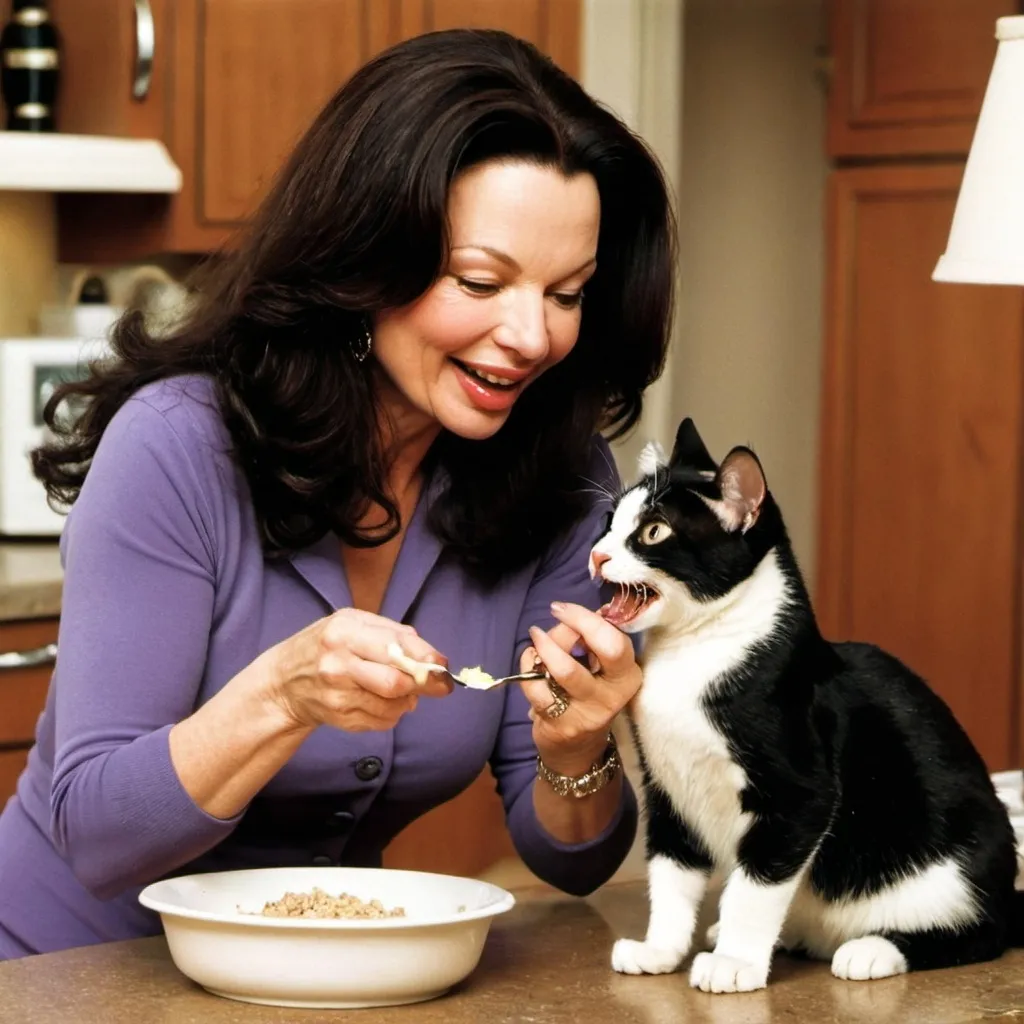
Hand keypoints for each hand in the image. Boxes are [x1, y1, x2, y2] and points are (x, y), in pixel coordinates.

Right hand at [261, 609, 450, 732]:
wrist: (282, 683)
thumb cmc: (324, 646)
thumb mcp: (351, 624)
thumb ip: (391, 632)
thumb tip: (430, 655)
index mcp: (344, 631)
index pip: (394, 646)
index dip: (425, 658)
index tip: (442, 666)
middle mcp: (337, 662)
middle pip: (394, 682)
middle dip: (420, 684)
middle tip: (434, 684)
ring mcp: (336, 694)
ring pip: (391, 705)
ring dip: (407, 701)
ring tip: (403, 691)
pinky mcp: (338, 717)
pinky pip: (381, 721)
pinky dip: (392, 714)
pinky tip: (383, 702)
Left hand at [520, 601, 640, 775]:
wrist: (576, 752)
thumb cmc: (586, 699)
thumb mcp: (598, 671)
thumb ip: (588, 642)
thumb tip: (567, 613)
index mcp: (627, 676)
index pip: (616, 640)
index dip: (588, 618)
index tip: (565, 608)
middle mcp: (614, 695)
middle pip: (604, 649)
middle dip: (576, 625)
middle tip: (555, 613)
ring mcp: (588, 712)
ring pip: (565, 668)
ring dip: (545, 646)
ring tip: (536, 638)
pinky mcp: (561, 724)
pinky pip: (537, 687)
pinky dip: (527, 667)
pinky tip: (529, 662)